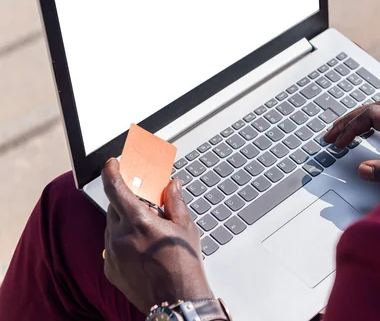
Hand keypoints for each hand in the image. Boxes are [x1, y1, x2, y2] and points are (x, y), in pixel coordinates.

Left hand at [102, 159, 211, 313]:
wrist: (176, 300)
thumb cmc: (184, 265)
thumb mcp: (185, 227)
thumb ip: (175, 202)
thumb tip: (172, 185)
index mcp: (138, 222)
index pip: (115, 189)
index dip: (111, 172)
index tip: (111, 164)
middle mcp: (119, 236)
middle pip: (115, 207)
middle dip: (128, 202)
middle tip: (147, 207)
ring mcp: (112, 254)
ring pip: (113, 227)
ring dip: (126, 223)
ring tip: (149, 233)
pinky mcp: (110, 269)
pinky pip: (111, 247)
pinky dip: (123, 242)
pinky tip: (142, 250)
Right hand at [324, 102, 379, 183]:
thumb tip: (362, 170)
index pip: (372, 115)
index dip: (351, 127)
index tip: (338, 141)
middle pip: (373, 108)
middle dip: (349, 120)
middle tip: (331, 134)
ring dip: (359, 119)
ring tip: (342, 132)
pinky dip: (371, 121)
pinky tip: (365, 132)